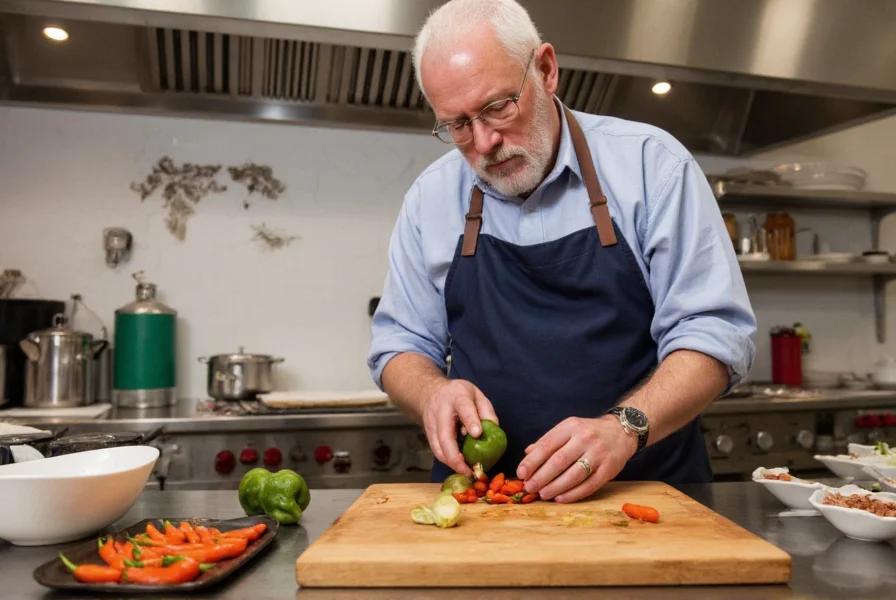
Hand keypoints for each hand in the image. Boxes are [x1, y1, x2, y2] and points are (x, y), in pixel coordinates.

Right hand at [422, 379, 497, 475]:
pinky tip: (458, 467)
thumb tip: (494, 431)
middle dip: (456, 456)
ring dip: (451, 463)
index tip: (477, 434)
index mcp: (457, 397)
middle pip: (445, 435)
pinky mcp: (428, 434)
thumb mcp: (477, 395)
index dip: (470, 421)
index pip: (463, 408)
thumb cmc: (458, 394)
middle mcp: (441, 411)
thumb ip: (486, 411)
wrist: (431, 393)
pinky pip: (437, 451)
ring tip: (466, 472)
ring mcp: (432, 424)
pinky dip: (447, 461)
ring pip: (438, 447)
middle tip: (470, 469)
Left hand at [516, 416, 636, 502]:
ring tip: (543, 494)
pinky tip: (561, 498)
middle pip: (559, 461)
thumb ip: (548, 441)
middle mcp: (585, 439)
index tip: (521, 473)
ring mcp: (598, 454)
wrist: (621, 432)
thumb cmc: (588, 432)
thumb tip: (527, 454)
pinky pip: (589, 485)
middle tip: (530, 488)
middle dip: (541, 477)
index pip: (547, 445)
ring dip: (555, 487)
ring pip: (574, 475)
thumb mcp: (567, 429)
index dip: (532, 461)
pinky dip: (573, 494)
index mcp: (570, 427)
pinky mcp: (609, 469)